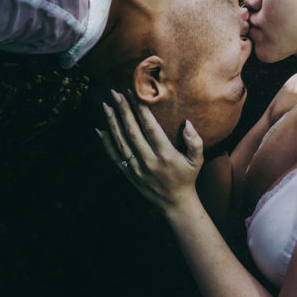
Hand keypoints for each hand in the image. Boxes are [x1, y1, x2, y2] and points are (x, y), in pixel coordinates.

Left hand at [97, 90, 203, 210]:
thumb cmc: (187, 177)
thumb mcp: (197, 160)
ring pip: (121, 142)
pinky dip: (105, 143)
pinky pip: (114, 157)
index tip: (134, 94)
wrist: (174, 203)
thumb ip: (195, 141)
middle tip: (115, 93)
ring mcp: (136, 168)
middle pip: (132, 132)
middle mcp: (149, 160)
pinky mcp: (128, 174)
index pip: (150, 127)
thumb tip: (187, 123)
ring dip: (112, 123)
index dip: (141, 110)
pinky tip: (99, 129)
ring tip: (106, 106)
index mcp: (165, 154)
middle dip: (123, 111)